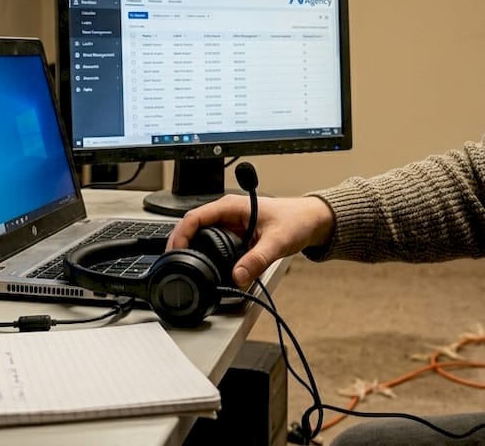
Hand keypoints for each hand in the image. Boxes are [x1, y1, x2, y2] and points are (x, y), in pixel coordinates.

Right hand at [166, 194, 333, 286]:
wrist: (311, 220)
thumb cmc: (296, 220)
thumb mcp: (278, 241)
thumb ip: (257, 260)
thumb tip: (237, 277)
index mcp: (231, 206)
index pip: (195, 216)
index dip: (181, 234)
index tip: (175, 251)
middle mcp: (227, 212)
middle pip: (192, 225)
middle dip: (180, 242)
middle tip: (174, 262)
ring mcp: (229, 223)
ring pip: (200, 233)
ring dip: (190, 247)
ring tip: (182, 264)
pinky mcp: (234, 233)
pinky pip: (211, 241)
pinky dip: (203, 251)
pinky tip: (200, 263)